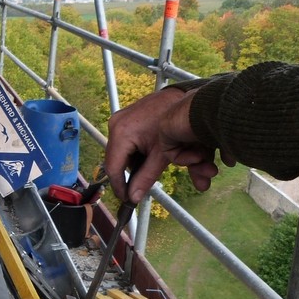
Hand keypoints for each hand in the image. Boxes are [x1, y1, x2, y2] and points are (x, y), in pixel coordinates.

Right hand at [104, 87, 232, 203]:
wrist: (185, 99)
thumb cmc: (175, 124)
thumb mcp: (161, 155)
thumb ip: (146, 177)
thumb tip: (133, 198)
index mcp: (121, 133)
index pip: (113, 168)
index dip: (119, 186)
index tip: (127, 199)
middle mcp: (115, 124)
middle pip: (116, 159)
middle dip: (129, 174)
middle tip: (140, 185)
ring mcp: (119, 119)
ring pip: (121, 151)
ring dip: (133, 162)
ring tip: (150, 165)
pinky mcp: (126, 117)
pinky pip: (125, 141)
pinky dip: (136, 151)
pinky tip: (150, 153)